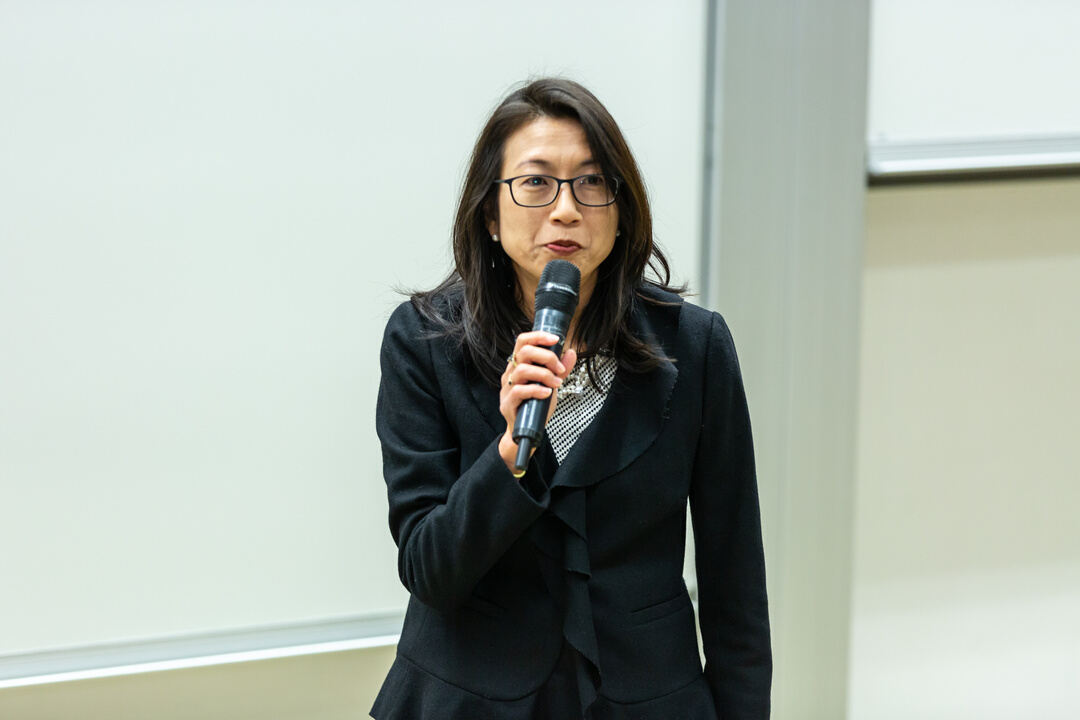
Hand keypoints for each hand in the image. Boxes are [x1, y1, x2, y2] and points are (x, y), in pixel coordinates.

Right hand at [498, 331, 577, 474]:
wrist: (528, 430)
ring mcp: (507, 388)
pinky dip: (536, 390)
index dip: (538, 337)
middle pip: (524, 351)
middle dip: (547, 356)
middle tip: (560, 369)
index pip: (523, 341)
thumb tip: (570, 352)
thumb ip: (561, 368)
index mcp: (519, 364)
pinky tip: (547, 393)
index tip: (556, 339)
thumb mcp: (551, 383)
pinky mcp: (507, 403)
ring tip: (557, 383)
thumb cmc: (537, 405)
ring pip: (522, 370)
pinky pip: (519, 391)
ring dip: (544, 374)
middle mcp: (511, 373)